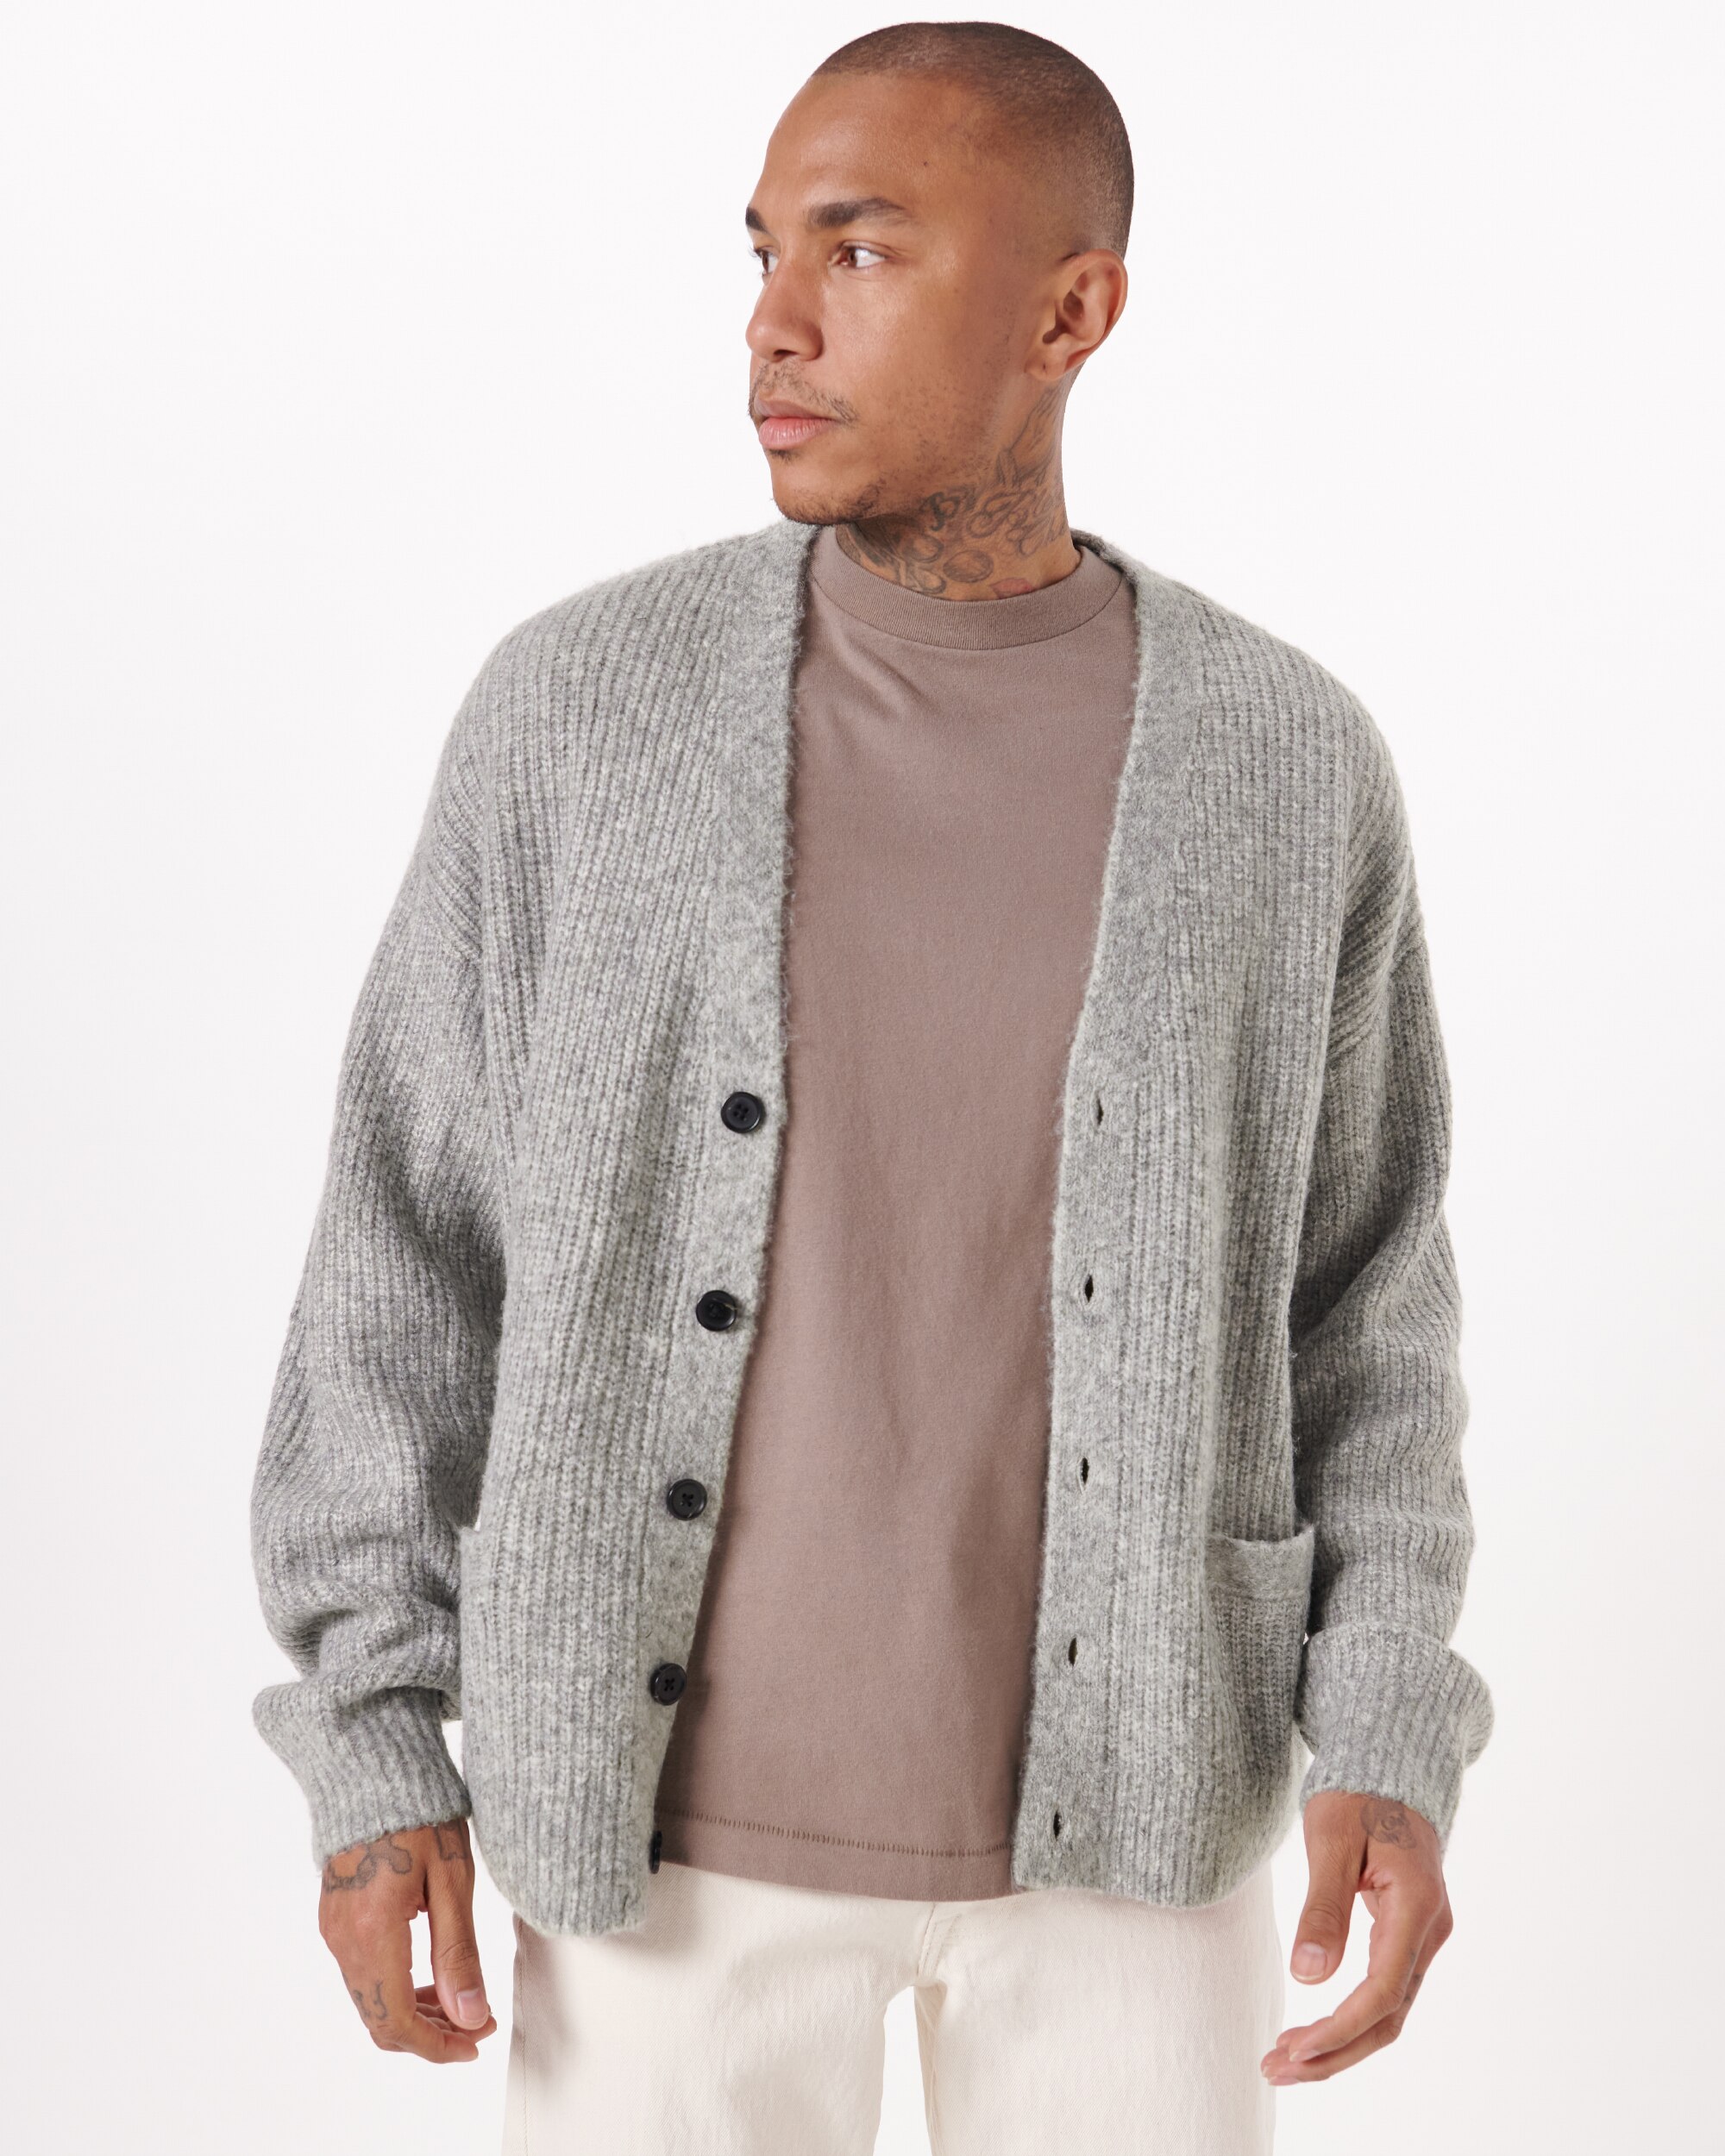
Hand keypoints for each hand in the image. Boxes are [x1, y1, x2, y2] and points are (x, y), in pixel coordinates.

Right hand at [318, 1818, 496, 2062]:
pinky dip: (396, 1988)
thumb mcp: (452, 1881)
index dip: (438, 2045)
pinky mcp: (335, 1918)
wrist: (371, 1769)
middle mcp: (343, 1940)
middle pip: (379, 2020)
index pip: (398, 2021)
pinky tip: (430, 1974)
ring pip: (369, 2001)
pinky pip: (361, 1974)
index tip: (477, 2041)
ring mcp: (334, 1930)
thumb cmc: (419, 1813)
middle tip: (478, 2023)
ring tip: (462, 2002)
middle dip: (430, 2035)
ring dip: (414, 2013)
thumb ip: (458, 1953)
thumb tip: (470, 2017)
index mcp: (373, 1934)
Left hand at [1261, 1790, 1452, 2085]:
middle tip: (1275, 2070)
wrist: (1388, 1767)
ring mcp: (1423, 1936)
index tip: (1295, 2049)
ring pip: (1387, 2010)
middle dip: (1334, 2052)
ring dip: (1339, 2043)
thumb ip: (1324, 1907)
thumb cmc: (1358, 1794)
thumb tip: (1310, 1977)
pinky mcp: (1407, 1935)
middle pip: (1389, 2017)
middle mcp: (1430, 1930)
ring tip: (1283, 2061)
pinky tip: (1311, 2032)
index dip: (1339, 2028)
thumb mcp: (1331, 1839)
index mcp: (1418, 1906)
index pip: (1383, 1991)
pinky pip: (1383, 1990)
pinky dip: (1348, 2018)